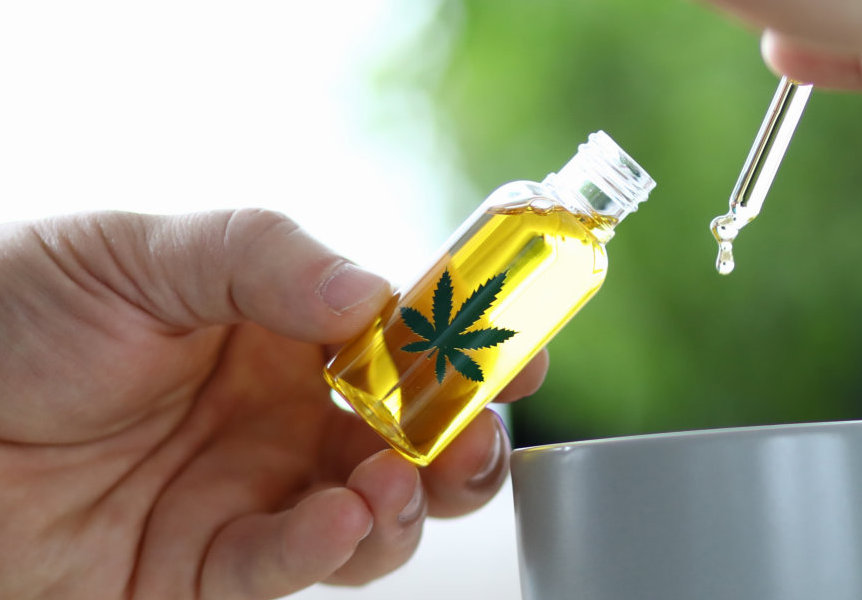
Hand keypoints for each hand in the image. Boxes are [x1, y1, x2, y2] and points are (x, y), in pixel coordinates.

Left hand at [0, 210, 545, 598]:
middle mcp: (284, 418)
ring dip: (412, 504)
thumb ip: (258, 260)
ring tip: (392, 478)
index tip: (524, 347)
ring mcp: (251, 496)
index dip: (477, 346)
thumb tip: (375, 295)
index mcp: (285, 332)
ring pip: (380, 521)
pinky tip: (336, 518)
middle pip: (419, 442)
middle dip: (470, 443)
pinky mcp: (202, 572)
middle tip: (479, 432)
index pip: (409, 339)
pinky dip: (327, 550)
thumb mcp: (134, 254)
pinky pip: (288, 570)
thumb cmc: (8, 315)